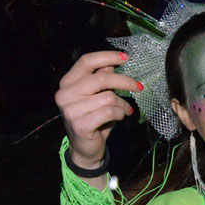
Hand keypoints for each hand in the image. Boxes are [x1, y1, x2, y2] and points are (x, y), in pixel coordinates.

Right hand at [54, 50, 138, 175]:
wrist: (85, 148)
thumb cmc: (93, 118)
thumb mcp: (97, 96)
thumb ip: (101, 79)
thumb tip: (112, 63)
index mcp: (68, 83)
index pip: (86, 61)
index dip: (107, 56)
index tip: (126, 57)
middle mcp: (65, 94)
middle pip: (101, 79)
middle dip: (124, 81)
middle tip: (139, 86)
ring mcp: (71, 110)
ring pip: (108, 97)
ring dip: (122, 104)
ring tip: (125, 109)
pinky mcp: (80, 124)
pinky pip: (109, 112)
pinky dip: (120, 113)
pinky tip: (120, 117)